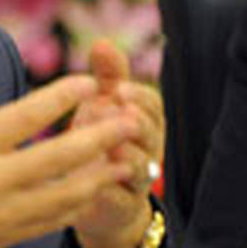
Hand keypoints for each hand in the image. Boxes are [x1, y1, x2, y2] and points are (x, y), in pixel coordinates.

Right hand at [0, 45, 141, 247]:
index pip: (24, 116)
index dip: (59, 97)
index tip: (87, 82)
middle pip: (58, 156)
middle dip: (99, 136)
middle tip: (130, 120)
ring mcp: (0, 213)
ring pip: (64, 193)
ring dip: (99, 174)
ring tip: (126, 158)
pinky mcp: (4, 237)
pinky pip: (50, 221)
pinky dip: (77, 205)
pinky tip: (93, 191)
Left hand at [70, 39, 165, 247]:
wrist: (101, 199)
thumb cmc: (100, 139)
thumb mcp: (102, 104)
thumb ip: (106, 76)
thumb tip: (102, 41)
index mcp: (144, 119)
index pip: (152, 103)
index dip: (137, 96)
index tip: (117, 89)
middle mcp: (147, 148)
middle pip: (150, 132)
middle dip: (135, 121)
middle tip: (117, 111)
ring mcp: (137, 179)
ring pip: (140, 167)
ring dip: (125, 155)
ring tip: (110, 146)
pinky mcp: (121, 206)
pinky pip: (119, 199)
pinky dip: (108, 191)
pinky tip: (94, 183)